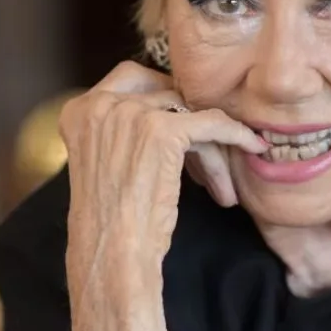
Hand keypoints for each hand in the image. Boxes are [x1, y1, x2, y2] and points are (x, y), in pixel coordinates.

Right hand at [58, 60, 266, 330]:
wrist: (112, 251)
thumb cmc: (112, 219)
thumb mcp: (105, 160)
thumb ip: (122, 130)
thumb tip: (170, 109)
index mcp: (79, 110)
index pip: (131, 78)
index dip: (163, 95)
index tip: (183, 115)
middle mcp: (100, 104)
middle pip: (165, 96)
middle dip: (190, 122)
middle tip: (208, 147)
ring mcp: (130, 114)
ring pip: (189, 114)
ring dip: (210, 149)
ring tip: (221, 184)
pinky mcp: (162, 131)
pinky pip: (212, 122)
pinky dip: (236, 134)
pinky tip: (252, 145)